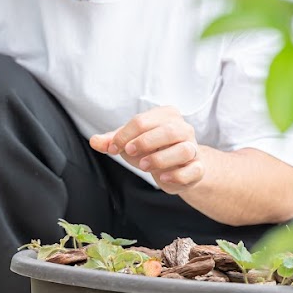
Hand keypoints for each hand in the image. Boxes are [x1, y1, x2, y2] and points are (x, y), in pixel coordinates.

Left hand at [89, 106, 204, 193]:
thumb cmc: (152, 148)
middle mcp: (183, 128)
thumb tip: (94, 141)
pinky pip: (193, 170)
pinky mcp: (199, 168)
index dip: (124, 136)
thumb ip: (111, 141)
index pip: (143, 121)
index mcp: (166, 115)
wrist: (177, 166)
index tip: (112, 148)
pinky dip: (177, 175)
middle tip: (129, 153)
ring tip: (143, 166)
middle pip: (168, 131)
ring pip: (184, 150)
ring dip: (161, 158)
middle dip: (145, 142)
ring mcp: (194, 148)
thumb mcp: (129, 142)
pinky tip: (162, 177)